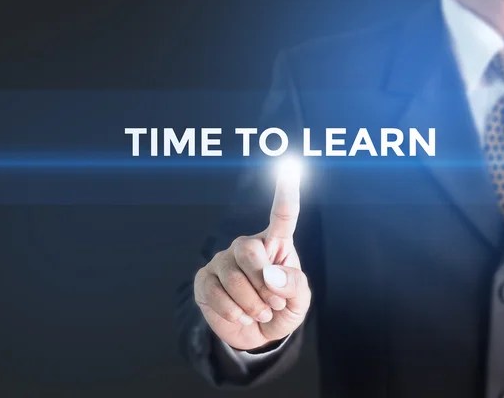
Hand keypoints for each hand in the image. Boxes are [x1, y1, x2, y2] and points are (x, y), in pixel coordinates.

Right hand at [194, 164, 310, 350]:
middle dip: (263, 283)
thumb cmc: (280, 310)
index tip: (290, 166)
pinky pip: (215, 292)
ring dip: (251, 303)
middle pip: (249, 249)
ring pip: (232, 276)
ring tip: (260, 313)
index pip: (282, 216)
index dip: (286, 192)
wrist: (256, 336)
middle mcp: (247, 246)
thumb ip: (294, 285)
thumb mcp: (298, 302)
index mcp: (276, 245)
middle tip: (273, 304)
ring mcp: (223, 260)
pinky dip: (233, 312)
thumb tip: (270, 274)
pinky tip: (241, 316)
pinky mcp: (204, 278)